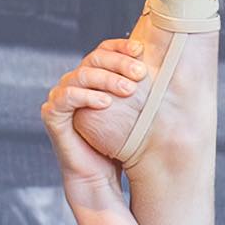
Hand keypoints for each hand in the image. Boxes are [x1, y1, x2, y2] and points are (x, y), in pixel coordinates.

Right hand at [43, 43, 151, 212]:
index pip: (103, 51)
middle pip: (94, 59)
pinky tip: (106, 103)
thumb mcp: (134, 116)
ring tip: (129, 90)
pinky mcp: (52, 114)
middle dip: (119, 63)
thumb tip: (172, 70)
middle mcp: (74, 83)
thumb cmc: (117, 147)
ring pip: (82, 76)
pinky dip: (86, 97)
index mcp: (92, 78)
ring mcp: (61, 97)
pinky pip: (67, 97)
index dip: (120, 47)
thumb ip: (142, 93)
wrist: (98, 178)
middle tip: (140, 73)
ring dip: (107, 80)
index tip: (141, 50)